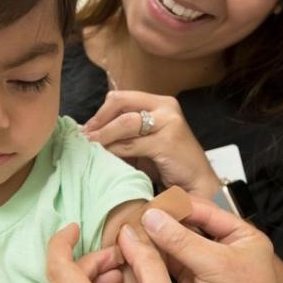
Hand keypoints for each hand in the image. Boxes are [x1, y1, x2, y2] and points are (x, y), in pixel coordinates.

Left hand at [82, 90, 220, 197]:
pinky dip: (114, 150)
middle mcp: (166, 107)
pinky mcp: (167, 141)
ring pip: (125, 123)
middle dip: (99, 121)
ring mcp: (169, 122)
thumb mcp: (145, 143)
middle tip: (85, 137)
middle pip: (120, 104)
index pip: (122, 97)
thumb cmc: (169, 165)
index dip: (101, 112)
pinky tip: (106, 158)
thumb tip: (91, 132)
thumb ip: (125, 134)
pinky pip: (131, 144)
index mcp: (160, 103)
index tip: (87, 128)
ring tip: (91, 147)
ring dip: (103, 136)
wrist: (197, 184)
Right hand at [140, 196, 282, 282]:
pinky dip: (149, 258)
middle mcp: (220, 246)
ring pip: (172, 244)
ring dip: (151, 240)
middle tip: (131, 219)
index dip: (175, 207)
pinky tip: (131, 252)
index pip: (202, 210)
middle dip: (160, 223)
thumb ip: (182, 241)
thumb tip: (151, 216)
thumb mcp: (216, 266)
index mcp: (239, 234)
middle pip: (184, 225)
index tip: (148, 205)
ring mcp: (202, 265)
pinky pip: (165, 264)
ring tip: (126, 234)